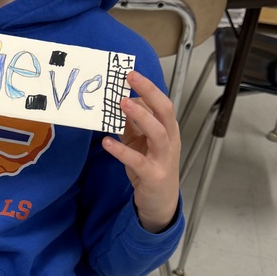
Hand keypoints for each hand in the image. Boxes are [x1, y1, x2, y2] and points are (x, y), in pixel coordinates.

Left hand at [102, 70, 179, 232]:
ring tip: (122, 103)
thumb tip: (120, 102)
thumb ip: (132, 124)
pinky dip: (121, 151)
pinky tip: (106, 142)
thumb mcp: (140, 142)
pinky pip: (137, 161)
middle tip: (130, 77)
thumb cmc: (150, 168)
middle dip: (149, 92)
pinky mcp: (153, 175)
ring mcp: (163, 158)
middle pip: (165, 111)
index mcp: (168, 130)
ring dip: (140, 116)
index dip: (148, 88)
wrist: (160, 202)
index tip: (130, 73)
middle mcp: (170, 141)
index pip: (162, 103)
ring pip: (157, 132)